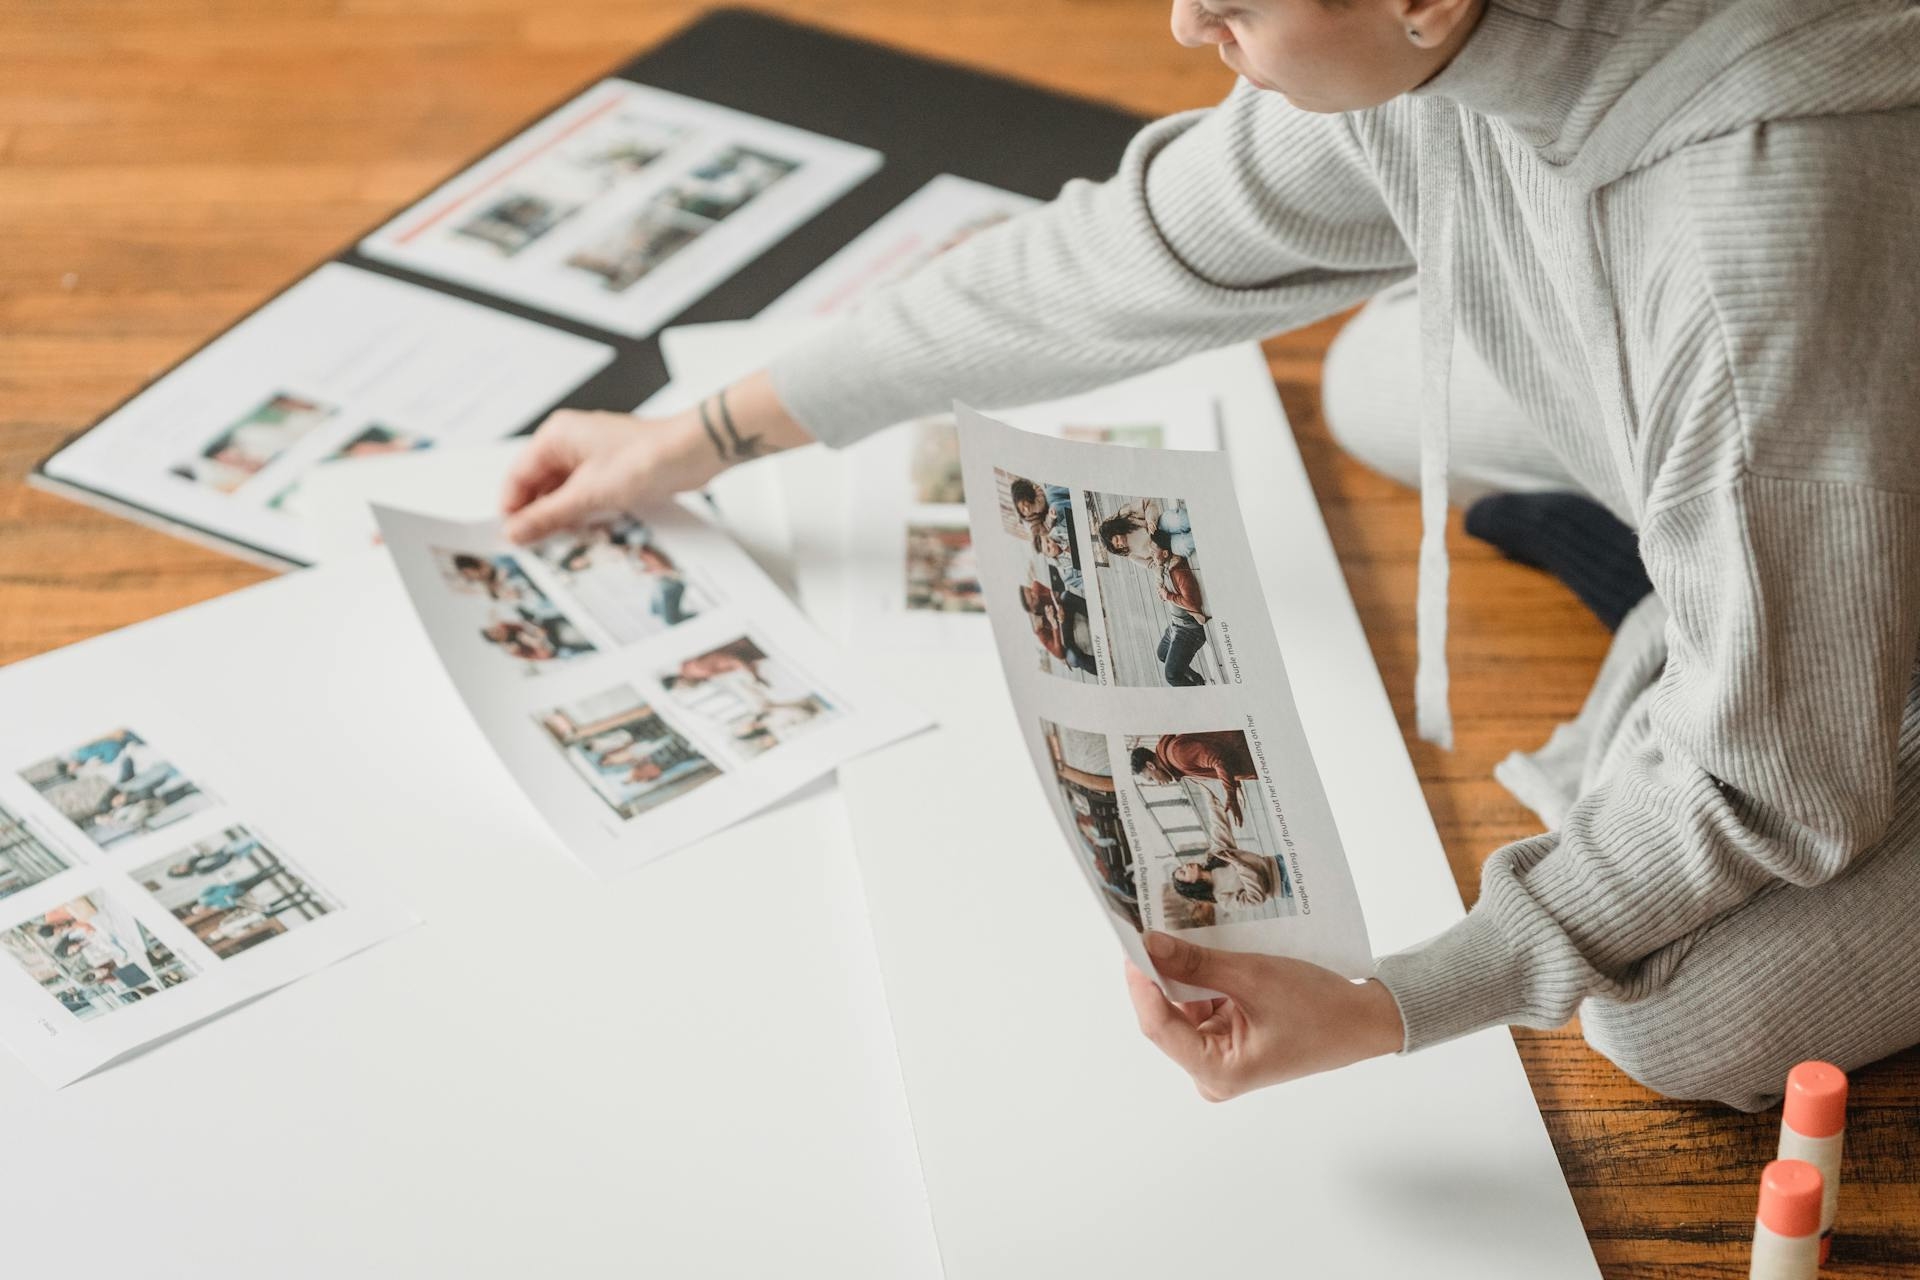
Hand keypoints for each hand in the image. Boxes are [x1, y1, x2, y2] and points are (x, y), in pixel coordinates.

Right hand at [500, 409, 716, 544]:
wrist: (693, 452)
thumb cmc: (646, 458)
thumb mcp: (589, 494)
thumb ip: (548, 514)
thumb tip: (516, 531)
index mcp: (556, 436)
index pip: (517, 476)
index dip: (512, 509)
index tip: (510, 539)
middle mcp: (569, 442)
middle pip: (537, 485)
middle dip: (536, 515)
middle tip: (534, 548)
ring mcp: (590, 455)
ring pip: (561, 492)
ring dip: (560, 516)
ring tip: (558, 544)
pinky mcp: (609, 469)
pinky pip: (583, 493)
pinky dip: (580, 512)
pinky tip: (582, 532)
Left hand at [1124, 931, 1403, 1100]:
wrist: (1363, 1021)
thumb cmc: (1319, 1009)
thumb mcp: (1254, 978)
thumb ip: (1198, 963)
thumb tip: (1150, 944)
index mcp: (1217, 1072)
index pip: (1157, 1025)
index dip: (1141, 982)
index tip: (1132, 943)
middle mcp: (1212, 1072)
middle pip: (1167, 1016)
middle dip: (1160, 974)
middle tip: (1150, 928)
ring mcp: (1220, 1058)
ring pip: (1183, 1008)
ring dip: (1182, 974)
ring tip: (1178, 934)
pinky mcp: (1230, 1043)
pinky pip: (1202, 1007)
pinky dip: (1201, 980)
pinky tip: (1201, 951)